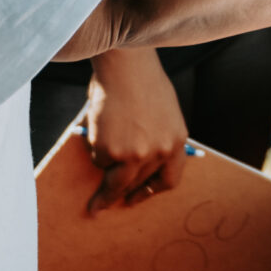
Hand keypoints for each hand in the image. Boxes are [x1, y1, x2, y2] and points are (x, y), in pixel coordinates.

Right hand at [81, 48, 189, 212]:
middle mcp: (159, 151)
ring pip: (115, 181)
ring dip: (104, 192)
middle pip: (139, 184)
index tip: (137, 199)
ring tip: (93, 206)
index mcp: (177, 141)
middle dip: (123, 195)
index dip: (151, 192)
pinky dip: (95, 151)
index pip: (169, 180)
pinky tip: (96, 133)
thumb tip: (138, 167)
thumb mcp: (163, 113)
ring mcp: (134, 153)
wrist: (125, 64)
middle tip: (109, 204)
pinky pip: (99, 160)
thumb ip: (156, 138)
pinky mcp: (110, 150)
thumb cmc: (141, 81)